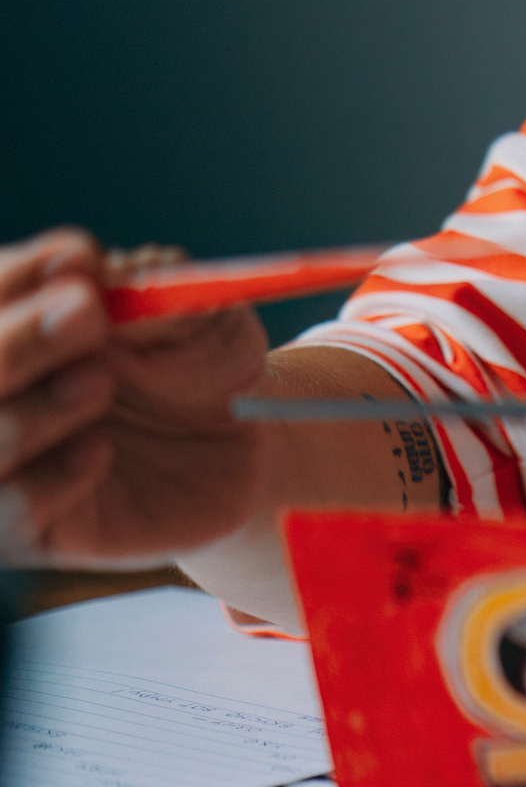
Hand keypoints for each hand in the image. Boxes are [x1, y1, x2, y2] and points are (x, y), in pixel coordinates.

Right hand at [0, 229, 271, 567]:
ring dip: (31, 411)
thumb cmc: (206, 366)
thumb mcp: (206, 322)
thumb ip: (165, 299)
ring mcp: (9, 462)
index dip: (20, 274)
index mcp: (24, 325)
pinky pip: (11, 510)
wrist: (241, 445)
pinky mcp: (35, 527)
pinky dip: (48, 479)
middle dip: (21, 340)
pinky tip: (98, 452)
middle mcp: (5, 390)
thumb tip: (120, 276)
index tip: (79, 259)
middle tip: (86, 312)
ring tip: (99, 382)